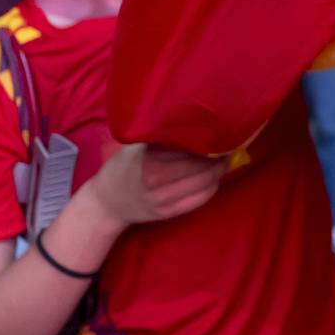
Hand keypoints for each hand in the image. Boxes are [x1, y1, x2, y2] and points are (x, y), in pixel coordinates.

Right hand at [86, 145, 229, 227]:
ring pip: (206, 184)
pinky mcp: (169, 214)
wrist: (106, 203)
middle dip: (219, 157)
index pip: (191, 153)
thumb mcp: (134, 147)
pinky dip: (212, 187)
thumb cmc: (122, 168)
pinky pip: (201, 200)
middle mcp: (158, 184)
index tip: (220, 133)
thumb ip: (158, 137)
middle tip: (229, 145)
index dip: (209, 143)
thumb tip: (189, 120)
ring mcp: (165, 201)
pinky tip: (214, 177)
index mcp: (150, 164)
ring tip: (224, 159)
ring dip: (219, 171)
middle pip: (203, 169)